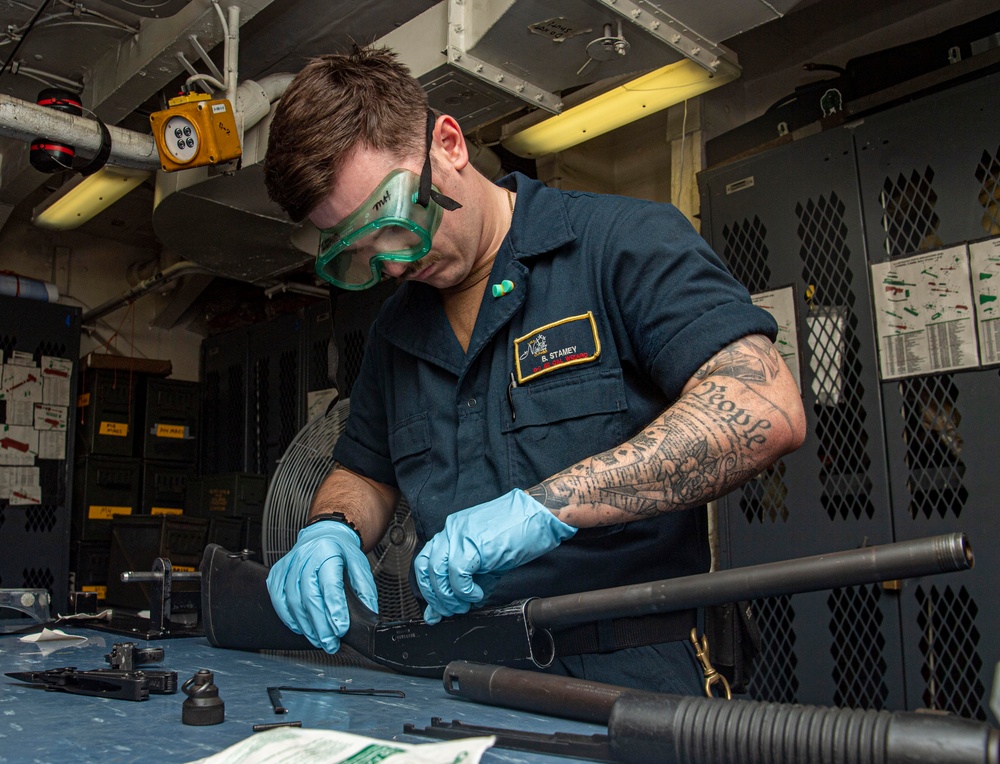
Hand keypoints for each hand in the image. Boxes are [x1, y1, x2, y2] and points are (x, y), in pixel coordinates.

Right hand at [265, 521, 378, 652]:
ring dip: (305, 625)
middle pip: (309, 596)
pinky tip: (301, 627)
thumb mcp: (360, 565)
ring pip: (292, 600)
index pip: (330, 584)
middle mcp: (305, 556)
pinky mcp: (278, 572)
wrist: (323, 535)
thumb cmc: (341, 552)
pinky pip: (278, 598)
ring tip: (318, 639)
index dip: (335, 609)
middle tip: (330, 643)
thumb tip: (370, 614)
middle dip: (320, 624)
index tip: (341, 629)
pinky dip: (288, 617)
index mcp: (328, 551)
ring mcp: (289, 564)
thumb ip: (365, 589)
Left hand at [414, 488, 576, 623]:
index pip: (425, 562)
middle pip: (425, 568)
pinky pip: (457, 573)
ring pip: (437, 572)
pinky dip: (464, 591)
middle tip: (452, 610)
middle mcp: (451, 531)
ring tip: (464, 604)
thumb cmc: (517, 535)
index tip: (435, 609)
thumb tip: (452, 605)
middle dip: (436, 597)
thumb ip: (466, 582)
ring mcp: (459, 535)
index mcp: (452, 533)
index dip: (428, 589)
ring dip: (448, 596)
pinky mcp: (472, 544)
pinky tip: (477, 594)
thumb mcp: (486, 562)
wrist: (538, 516)